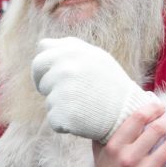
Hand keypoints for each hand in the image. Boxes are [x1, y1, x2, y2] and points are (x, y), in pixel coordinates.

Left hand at [32, 37, 159, 142]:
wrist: (126, 113)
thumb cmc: (109, 85)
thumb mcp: (94, 58)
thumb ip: (69, 48)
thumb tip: (42, 45)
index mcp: (73, 51)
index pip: (42, 51)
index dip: (45, 64)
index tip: (52, 74)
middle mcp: (66, 67)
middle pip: (38, 71)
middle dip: (44, 82)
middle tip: (62, 93)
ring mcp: (63, 90)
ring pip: (48, 98)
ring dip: (60, 104)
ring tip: (83, 105)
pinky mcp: (62, 113)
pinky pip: (53, 118)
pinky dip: (64, 122)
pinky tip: (82, 119)